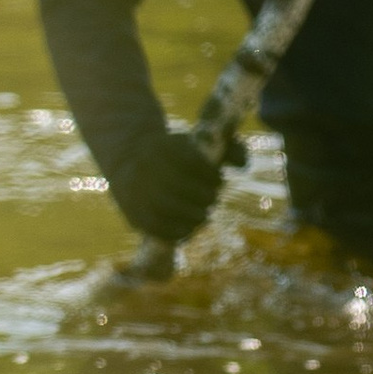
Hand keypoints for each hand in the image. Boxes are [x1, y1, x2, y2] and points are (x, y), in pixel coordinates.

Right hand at [112, 123, 221, 245]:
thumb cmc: (176, 153)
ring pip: (164, 207)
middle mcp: (143, 165)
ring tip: (202, 215)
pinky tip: (189, 228)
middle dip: (202, 196)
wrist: (128, 157)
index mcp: (161, 145)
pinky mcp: (130, 210)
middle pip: (177, 185)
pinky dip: (175, 231)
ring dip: (191, 216)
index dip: (210, 174)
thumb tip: (244, 165)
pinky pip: (153, 226)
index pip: (189, 160)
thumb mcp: (197, 142)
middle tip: (212, 199)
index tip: (219, 180)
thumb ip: (229, 148)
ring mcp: (133, 189)